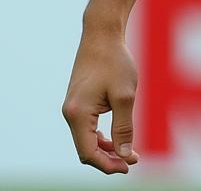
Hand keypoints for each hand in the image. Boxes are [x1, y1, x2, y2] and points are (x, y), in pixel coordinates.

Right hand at [62, 27, 140, 172]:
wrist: (102, 34)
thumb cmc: (115, 61)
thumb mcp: (124, 95)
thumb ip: (123, 127)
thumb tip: (124, 155)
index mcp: (77, 114)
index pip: (88, 153)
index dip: (108, 164)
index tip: (129, 165)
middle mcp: (70, 114)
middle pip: (85, 150)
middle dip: (107, 159)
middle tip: (131, 161)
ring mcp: (71, 108)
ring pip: (85, 140)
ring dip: (105, 148)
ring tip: (127, 153)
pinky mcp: (77, 102)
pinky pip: (86, 128)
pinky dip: (100, 136)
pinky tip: (115, 137)